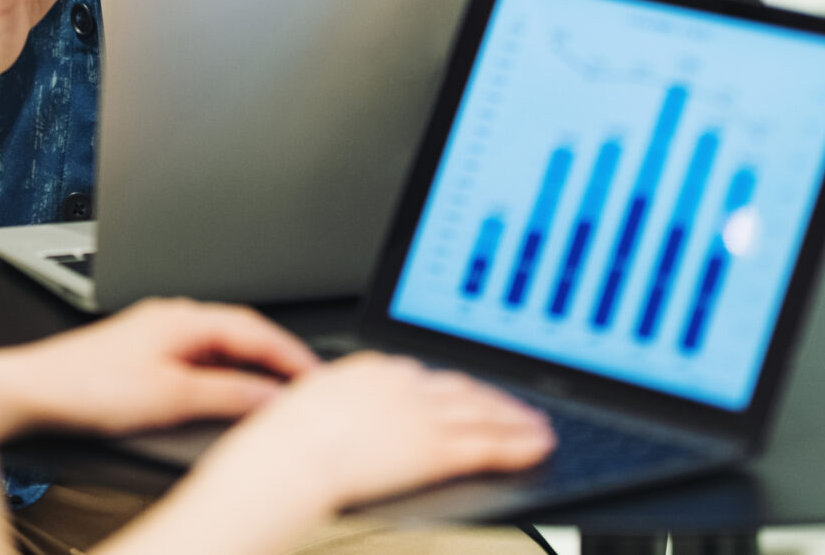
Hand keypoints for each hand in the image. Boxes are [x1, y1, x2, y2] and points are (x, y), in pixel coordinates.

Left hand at [0, 299, 317, 441]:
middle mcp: (172, 318)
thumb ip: (227, 395)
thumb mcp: (171, 397)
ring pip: (219, 345)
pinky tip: (226, 394)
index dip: (291, 352)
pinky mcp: (143, 353)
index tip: (317, 374)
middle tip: (305, 384)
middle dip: (276, 356)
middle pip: (239, 333)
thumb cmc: (88, 385)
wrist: (33, 391)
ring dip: (249, 365)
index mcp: (184, 317)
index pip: (255, 329)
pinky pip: (198, 357)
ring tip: (275, 392)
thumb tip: (269, 395)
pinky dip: (223, 373)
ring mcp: (156, 334)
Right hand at [194, 352, 553, 518]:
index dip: (456, 387)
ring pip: (484, 414)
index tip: (470, 394)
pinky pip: (488, 445)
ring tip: (538, 428)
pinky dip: (517, 444)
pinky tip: (534, 447)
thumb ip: (338, 400)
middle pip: (464, 389)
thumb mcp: (311, 400)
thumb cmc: (287, 438)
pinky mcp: (436, 448)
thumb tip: (336, 406)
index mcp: (376, 370)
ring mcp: (424, 415)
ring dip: (515, 421)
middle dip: (495, 400)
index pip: (429, 376)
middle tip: (521, 407)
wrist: (292, 454)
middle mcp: (407, 385)